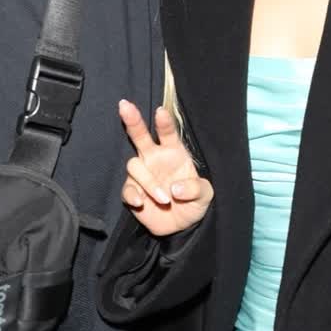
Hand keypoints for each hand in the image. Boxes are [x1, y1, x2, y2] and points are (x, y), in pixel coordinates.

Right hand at [119, 99, 212, 237]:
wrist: (182, 225)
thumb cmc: (194, 202)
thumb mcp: (205, 195)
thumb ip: (195, 189)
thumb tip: (175, 189)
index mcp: (174, 153)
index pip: (168, 133)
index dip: (164, 122)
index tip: (161, 111)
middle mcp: (154, 159)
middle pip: (140, 136)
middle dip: (132, 120)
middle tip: (125, 105)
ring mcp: (141, 175)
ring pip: (134, 165)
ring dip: (149, 182)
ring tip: (164, 199)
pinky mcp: (132, 192)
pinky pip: (127, 189)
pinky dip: (133, 194)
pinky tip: (141, 202)